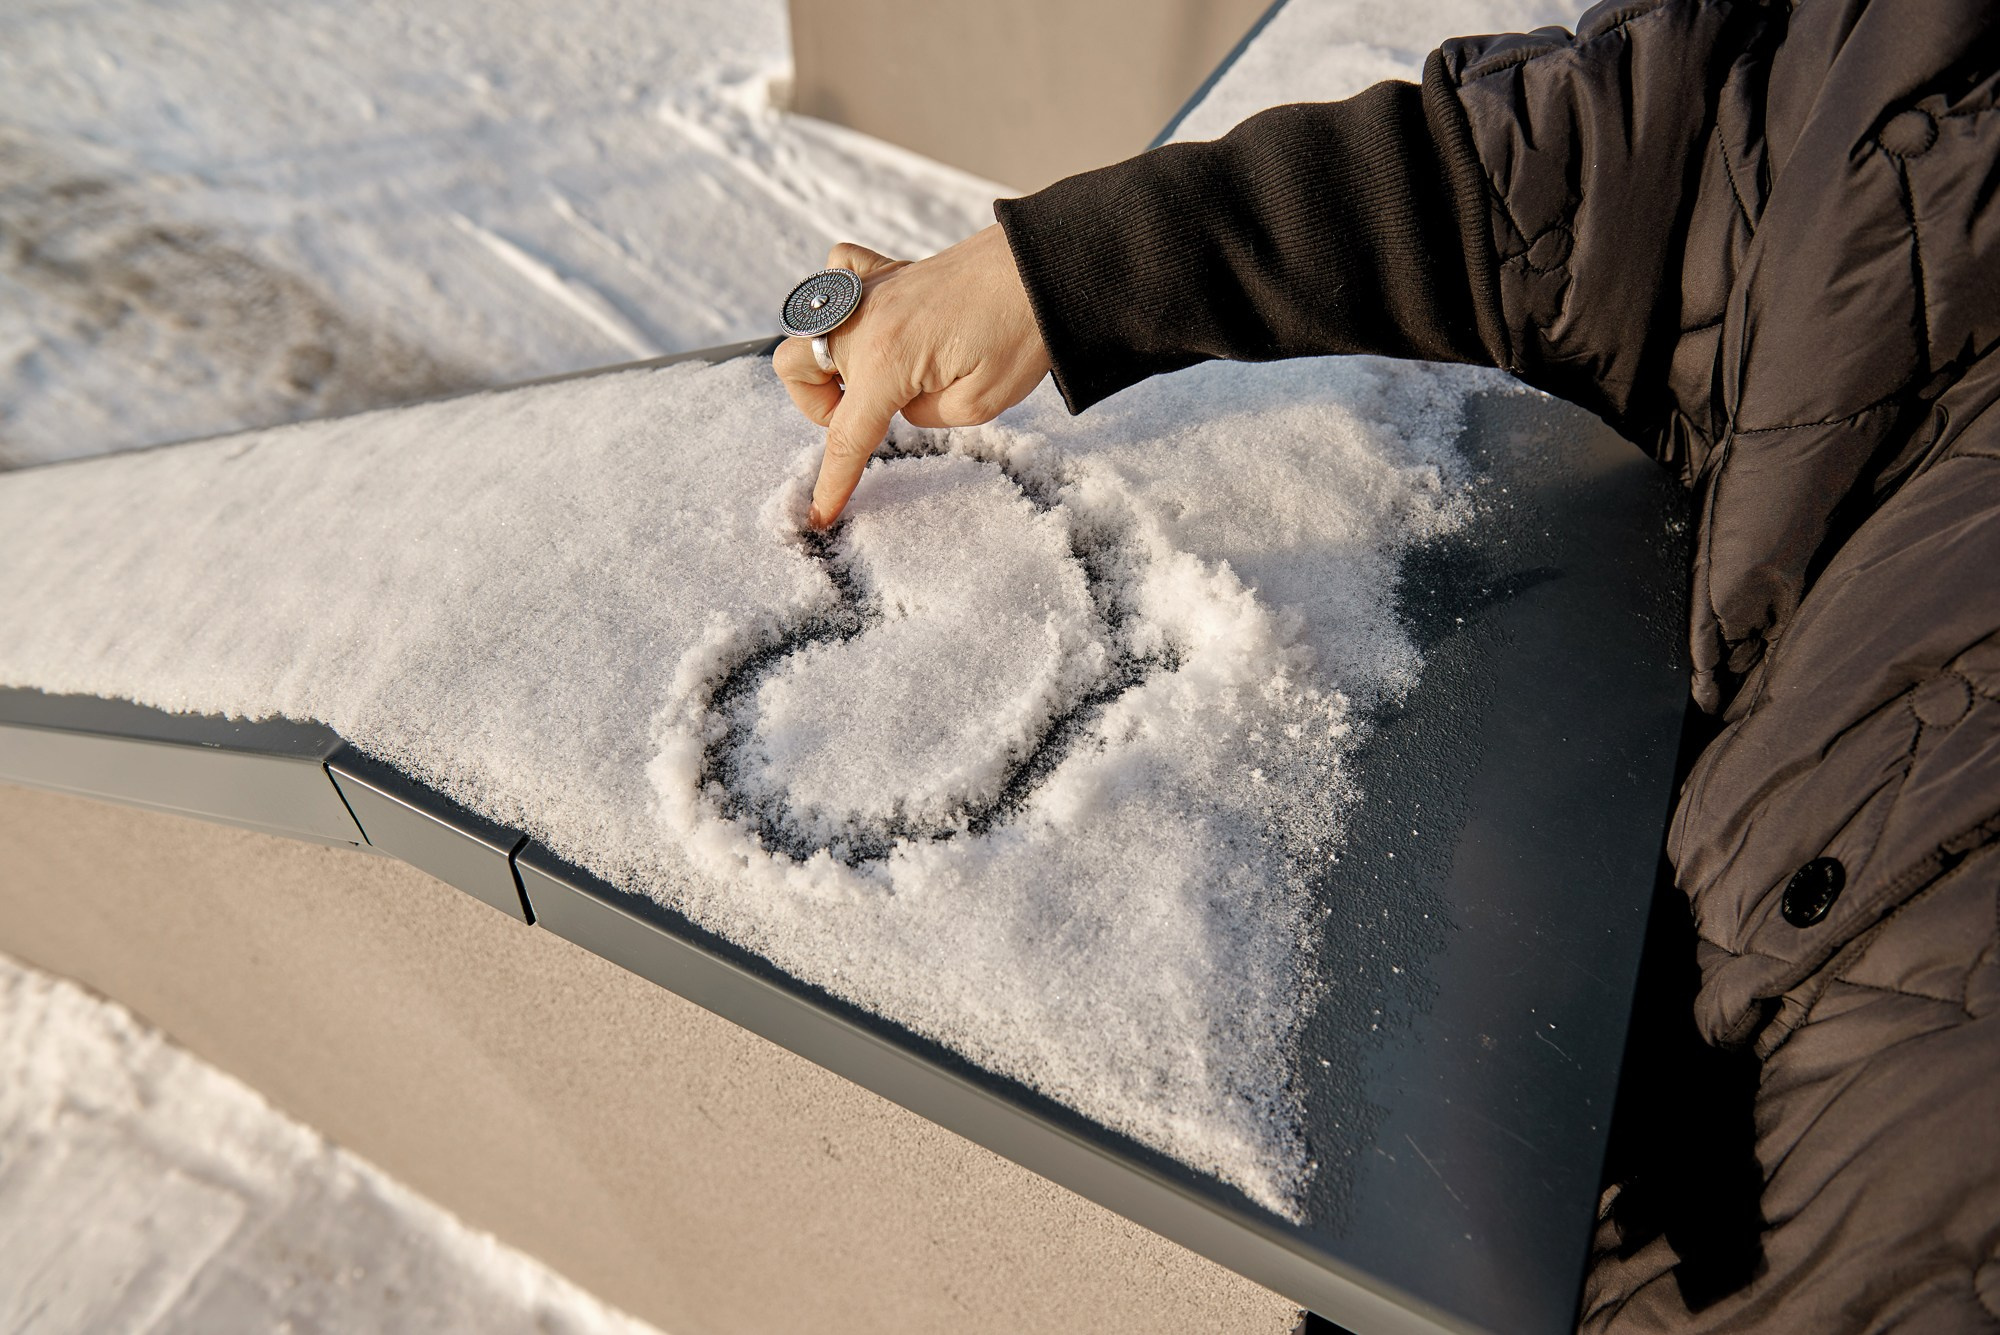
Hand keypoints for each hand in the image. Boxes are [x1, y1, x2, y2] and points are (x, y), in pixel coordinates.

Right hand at [775, 224, 1051, 527]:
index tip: (821, 515)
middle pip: (797, 370)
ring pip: (805, 324)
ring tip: (869, 374)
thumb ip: (926, 416)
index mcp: (886, 360)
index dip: (832, 481)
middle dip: (818, 406)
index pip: (845, 434)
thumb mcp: (980, 402)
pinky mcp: (890, 271)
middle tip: (864, 415)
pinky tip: (873, 321)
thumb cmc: (1022, 331)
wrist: (1045, 266)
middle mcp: (865, 321)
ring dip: (823, 360)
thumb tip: (902, 404)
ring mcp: (872, 290)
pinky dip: (840, 301)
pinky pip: (838, 271)